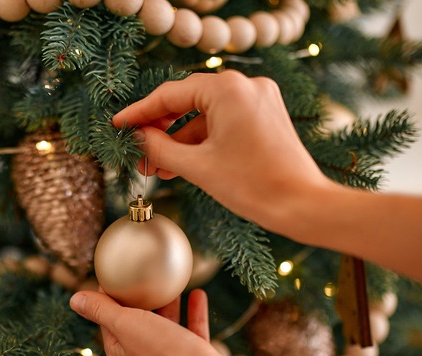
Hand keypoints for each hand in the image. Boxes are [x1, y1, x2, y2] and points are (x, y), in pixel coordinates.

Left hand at [69, 288, 223, 355]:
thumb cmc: (163, 354)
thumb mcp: (126, 325)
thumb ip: (102, 310)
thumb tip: (74, 299)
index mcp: (122, 354)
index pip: (109, 322)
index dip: (109, 298)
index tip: (115, 276)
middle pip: (138, 324)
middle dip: (140, 300)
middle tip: (143, 274)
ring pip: (168, 327)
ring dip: (168, 305)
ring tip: (171, 282)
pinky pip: (193, 331)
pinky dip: (194, 312)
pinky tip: (197, 293)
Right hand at [115, 71, 421, 288]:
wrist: (303, 205)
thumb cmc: (252, 185)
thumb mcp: (197, 167)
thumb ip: (160, 148)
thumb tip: (137, 139)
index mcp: (227, 89)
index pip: (170, 95)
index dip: (139, 113)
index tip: (118, 125)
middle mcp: (245, 85)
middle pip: (188, 102)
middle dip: (160, 130)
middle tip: (136, 151)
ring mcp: (259, 99)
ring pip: (206, 116)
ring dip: (181, 141)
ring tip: (157, 167)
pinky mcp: (266, 116)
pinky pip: (224, 123)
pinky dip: (204, 142)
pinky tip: (183, 165)